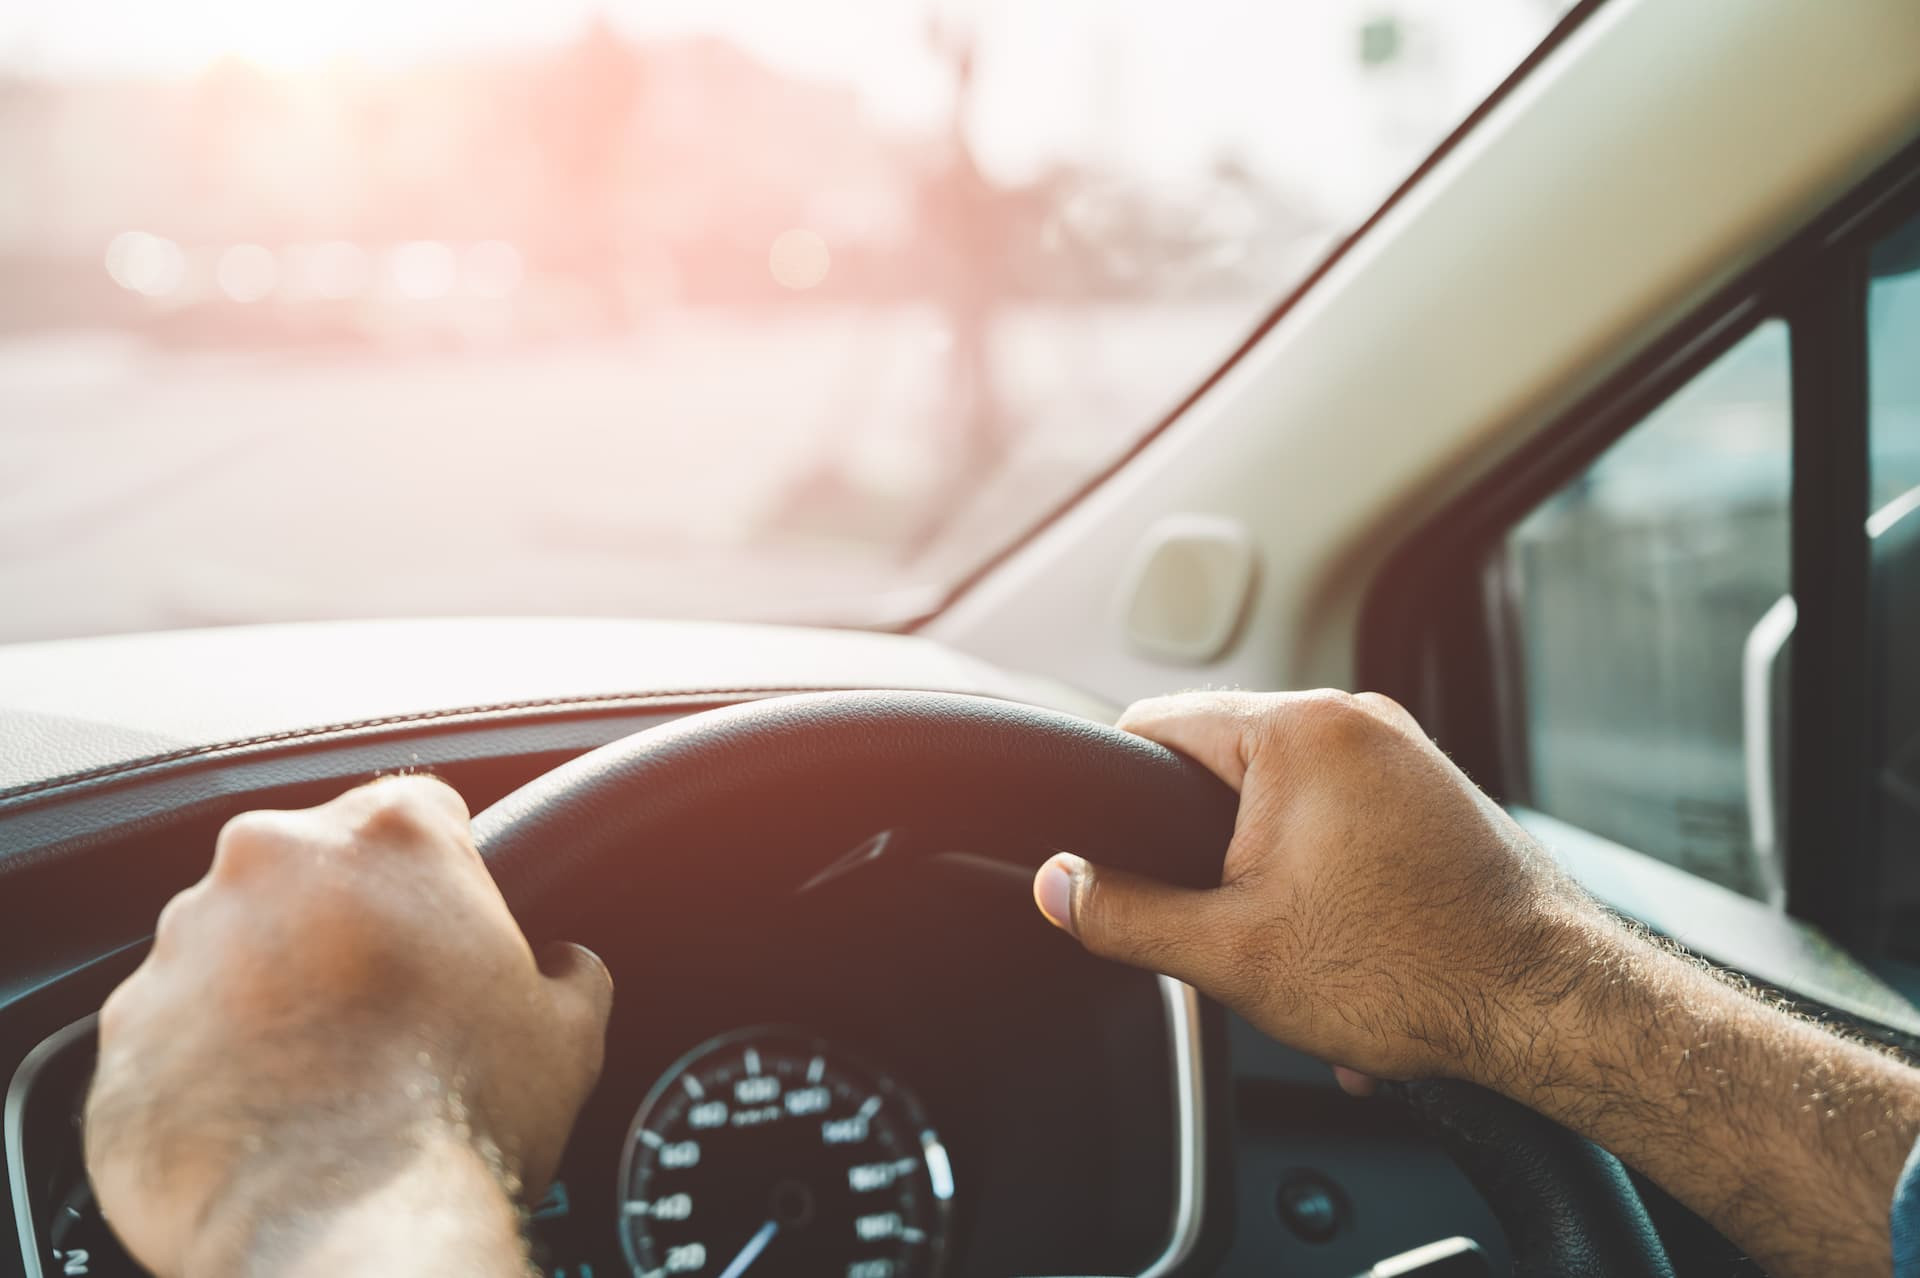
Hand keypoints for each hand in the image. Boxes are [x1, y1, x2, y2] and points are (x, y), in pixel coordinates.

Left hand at [85, 776, 613, 1277]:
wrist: (345, 1230)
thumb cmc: (458, 1122)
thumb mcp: (567, 1032)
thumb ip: (568, 973)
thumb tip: (567, 969)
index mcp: (389, 838)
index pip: (419, 810)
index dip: (443, 876)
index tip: (446, 931)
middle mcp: (272, 863)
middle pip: (315, 869)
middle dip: (346, 927)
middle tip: (388, 1012)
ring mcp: (184, 943)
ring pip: (233, 944)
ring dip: (269, 989)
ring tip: (322, 1075)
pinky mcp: (127, 1028)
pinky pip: (172, 1028)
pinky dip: (208, 1062)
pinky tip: (264, 1114)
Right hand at [1032, 689, 1593, 1091]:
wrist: (1552, 1007)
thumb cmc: (1415, 971)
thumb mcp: (1231, 953)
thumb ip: (1124, 913)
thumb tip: (1058, 886)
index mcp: (1298, 730)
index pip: (1154, 724)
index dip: (1116, 794)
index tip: (1109, 849)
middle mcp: (1357, 720)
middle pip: (1222, 767)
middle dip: (1208, 854)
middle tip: (1225, 926)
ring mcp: (1405, 753)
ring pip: (1285, 803)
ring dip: (1271, 878)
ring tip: (1298, 953)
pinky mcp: (1436, 794)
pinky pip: (1344, 820)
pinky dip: (1327, 881)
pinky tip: (1344, 955)